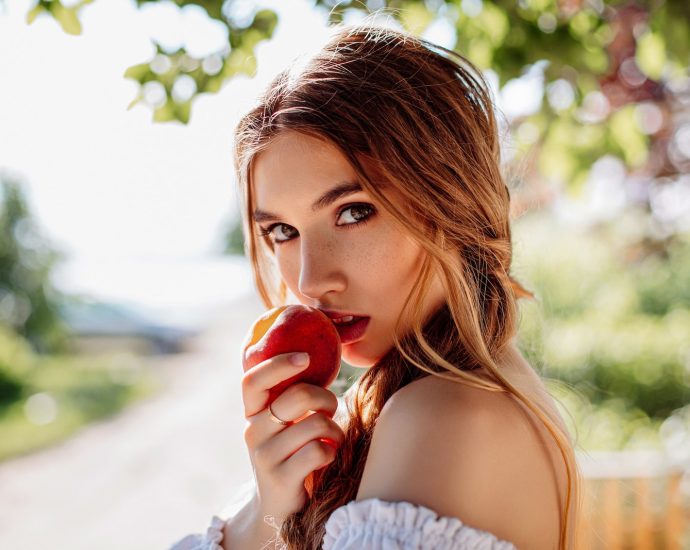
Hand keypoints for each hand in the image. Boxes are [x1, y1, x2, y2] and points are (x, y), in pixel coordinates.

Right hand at [241, 352, 344, 522]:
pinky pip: (318, 451)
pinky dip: (332, 451)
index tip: (304, 357)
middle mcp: (253, 432)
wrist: (277, 510)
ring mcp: (265, 457)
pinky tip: (328, 457)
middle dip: (326, 398)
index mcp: (252, 414)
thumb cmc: (292, 455)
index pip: (252, 380)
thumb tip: (316, 357)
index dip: (277, 364)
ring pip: (315, 424)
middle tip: (331, 409)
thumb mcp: (283, 425)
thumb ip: (291, 398)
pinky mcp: (281, 479)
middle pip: (297, 396)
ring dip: (335, 430)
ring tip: (333, 439)